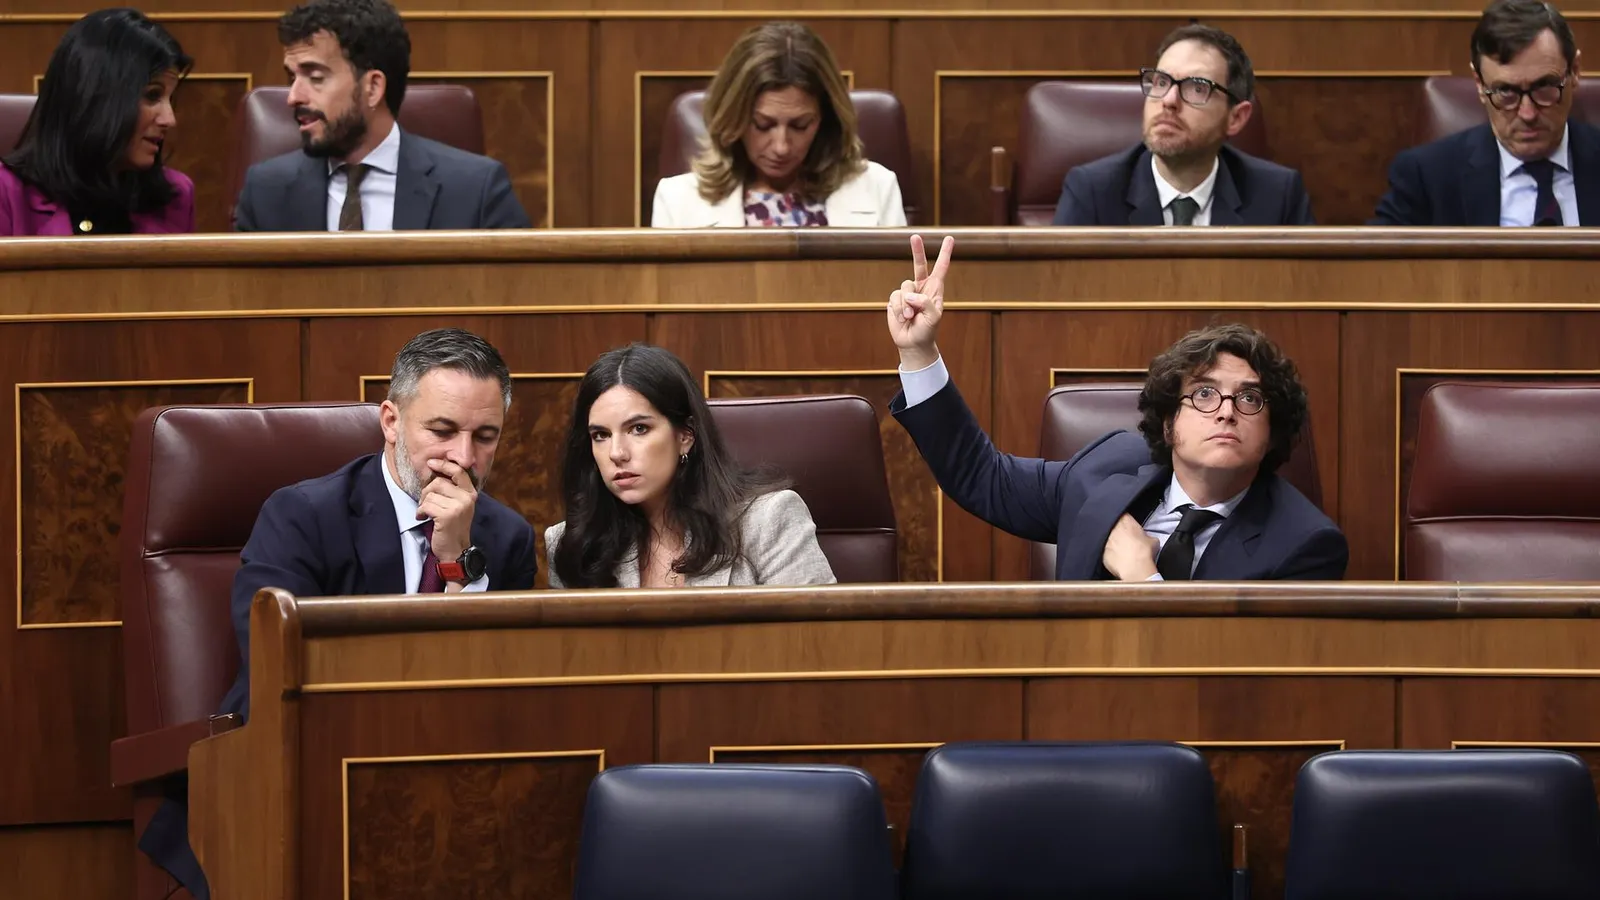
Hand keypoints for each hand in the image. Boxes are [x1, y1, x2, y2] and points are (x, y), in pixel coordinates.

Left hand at [417, 458, 477, 562]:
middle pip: (438, 482)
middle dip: (426, 491)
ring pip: (430, 494)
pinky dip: (420, 512)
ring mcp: (458, 507)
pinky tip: (423, 518)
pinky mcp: (447, 516)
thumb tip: (435, 473)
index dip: (443, 465)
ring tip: (426, 513)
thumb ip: (452, 490)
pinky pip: (427, 505)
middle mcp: (467, 498)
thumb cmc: (453, 527)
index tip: (431, 463)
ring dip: (423, 504)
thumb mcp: (458, 506)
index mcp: (470, 494)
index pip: (458, 471)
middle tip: (425, 503)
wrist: (455, 550)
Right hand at [886, 234, 952, 370]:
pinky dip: (898, 308)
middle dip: (917, 250)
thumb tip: (910, 294)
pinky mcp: (895, 299)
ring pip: (904, 286)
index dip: (945, 253)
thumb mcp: (934, 317)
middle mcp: (921, 288)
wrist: (912, 343)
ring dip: (906, 304)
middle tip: (915, 236)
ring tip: (910, 317)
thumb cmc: (927, 330)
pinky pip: (895, 297)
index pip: (941, 268)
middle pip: (919, 265)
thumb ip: (925, 303)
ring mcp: (907, 293)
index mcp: (935, 290)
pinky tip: (903, 318)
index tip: (949, 238)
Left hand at [1101, 514, 1159, 581]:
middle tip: (1126, 539)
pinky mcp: (1102, 553)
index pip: (1123, 515)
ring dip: (1113, 543)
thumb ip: (1147, 536)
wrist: (1135, 568)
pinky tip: (1117, 559)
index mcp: (1125, 521)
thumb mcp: (1153, 540)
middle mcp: (1113, 529)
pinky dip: (1110, 554)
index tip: (1129, 526)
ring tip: (1121, 550)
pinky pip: (1105, 551)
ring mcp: (1105, 540)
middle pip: (1113, 526)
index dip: (1126, 521)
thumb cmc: (1144, 552)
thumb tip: (1147, 539)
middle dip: (1118, 531)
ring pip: (1107, 539)